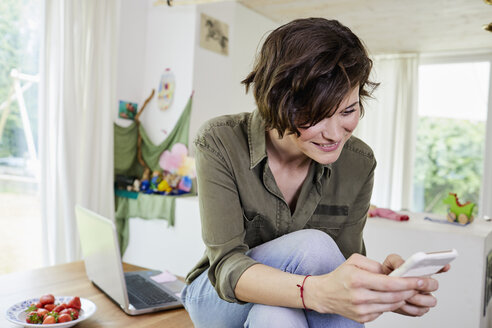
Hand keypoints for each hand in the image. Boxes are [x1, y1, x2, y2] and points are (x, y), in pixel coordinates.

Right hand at [303, 254, 423, 322]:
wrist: (325, 294)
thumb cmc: (340, 276)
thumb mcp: (354, 260)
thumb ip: (375, 265)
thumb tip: (392, 272)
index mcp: (357, 279)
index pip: (389, 283)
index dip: (408, 283)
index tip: (420, 280)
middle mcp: (359, 296)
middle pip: (394, 296)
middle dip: (411, 290)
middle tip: (422, 285)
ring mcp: (361, 309)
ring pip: (391, 305)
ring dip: (403, 298)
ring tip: (408, 290)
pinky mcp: (363, 318)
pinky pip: (384, 311)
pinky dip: (391, 303)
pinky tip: (391, 297)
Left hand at [382, 254, 446, 315]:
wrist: (380, 289)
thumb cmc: (387, 274)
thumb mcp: (390, 263)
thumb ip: (398, 261)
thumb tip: (405, 265)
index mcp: (421, 271)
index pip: (437, 268)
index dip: (442, 266)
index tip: (445, 265)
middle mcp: (425, 284)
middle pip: (434, 285)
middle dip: (426, 284)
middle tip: (416, 283)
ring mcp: (423, 297)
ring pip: (431, 301)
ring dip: (418, 298)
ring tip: (405, 295)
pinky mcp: (418, 309)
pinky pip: (420, 311)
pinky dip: (410, 308)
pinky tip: (402, 303)